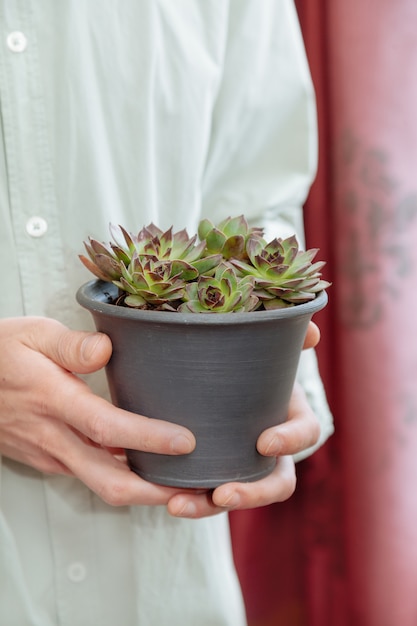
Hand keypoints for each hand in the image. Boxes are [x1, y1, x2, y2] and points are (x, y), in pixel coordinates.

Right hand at [0, 317, 196, 505]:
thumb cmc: (1, 353)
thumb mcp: (32, 333)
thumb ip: (69, 344)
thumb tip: (106, 348)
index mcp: (52, 399)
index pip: (106, 426)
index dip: (148, 438)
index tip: (186, 442)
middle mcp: (53, 436)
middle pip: (108, 480)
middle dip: (156, 491)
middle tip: (198, 488)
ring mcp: (50, 453)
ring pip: (101, 484)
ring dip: (143, 490)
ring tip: (183, 482)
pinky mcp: (49, 459)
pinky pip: (90, 475)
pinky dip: (122, 478)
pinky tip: (146, 466)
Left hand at [166, 321, 320, 517]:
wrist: (217, 371)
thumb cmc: (248, 359)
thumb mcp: (264, 347)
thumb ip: (286, 336)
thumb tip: (312, 332)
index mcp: (291, 416)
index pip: (306, 434)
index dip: (291, 441)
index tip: (263, 442)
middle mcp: (273, 449)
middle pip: (276, 483)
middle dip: (252, 493)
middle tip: (222, 494)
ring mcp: (245, 465)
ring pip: (237, 495)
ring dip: (209, 506)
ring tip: (178, 506)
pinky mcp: (216, 471)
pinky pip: (208, 494)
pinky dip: (191, 500)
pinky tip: (168, 500)